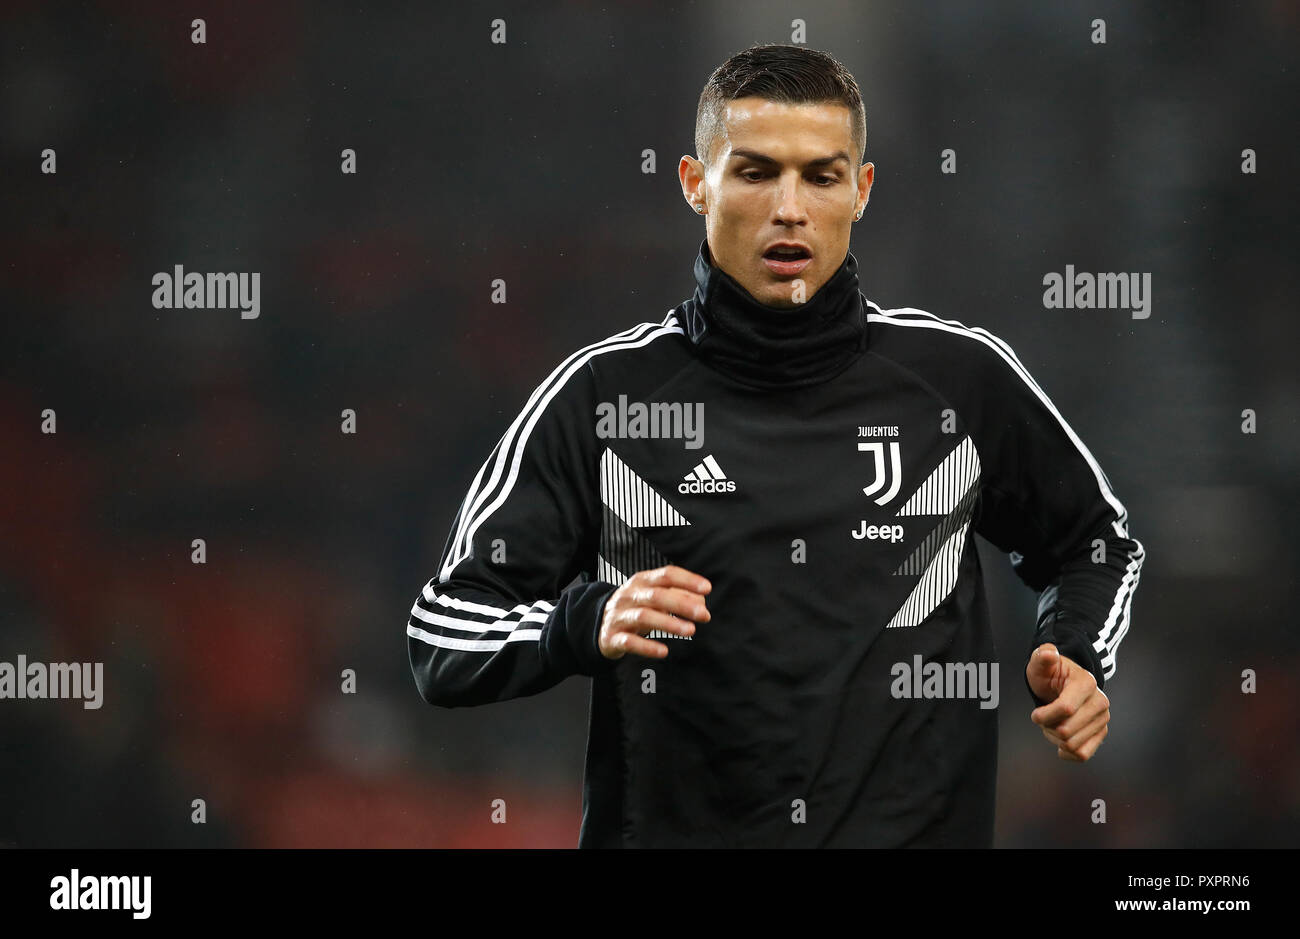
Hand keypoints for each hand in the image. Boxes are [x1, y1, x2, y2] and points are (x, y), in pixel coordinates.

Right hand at [598, 565, 710, 659]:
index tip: (707, 589)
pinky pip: (629, 641)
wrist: (599, 624)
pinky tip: (664, 651)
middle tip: (703, 614)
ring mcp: (619, 616)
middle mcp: (629, 596)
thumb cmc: (634, 608)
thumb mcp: (654, 597)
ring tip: (690, 630)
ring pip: (644, 616)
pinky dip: (647, 647)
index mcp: (642, 581)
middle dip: (682, 604)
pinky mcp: (612, 637)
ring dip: (669, 623)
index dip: (687, 580)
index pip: (666, 575)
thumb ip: (678, 596)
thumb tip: (701, 602)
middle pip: (657, 595)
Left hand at [1026, 643, 1109, 761]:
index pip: (1065, 709)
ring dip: (1055, 739)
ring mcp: (1102, 719)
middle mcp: (1100, 702)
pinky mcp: (1100, 733)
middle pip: (1067, 730)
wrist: (1063, 685)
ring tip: (1053, 725)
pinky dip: (1067, 752)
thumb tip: (1048, 653)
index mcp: (1086, 683)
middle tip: (1044, 719)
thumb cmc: (1050, 674)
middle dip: (1048, 727)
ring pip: (1073, 745)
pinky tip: (1059, 742)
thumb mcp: (1041, 663)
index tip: (1035, 714)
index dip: (1044, 715)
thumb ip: (1042, 656)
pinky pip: (1083, 754)